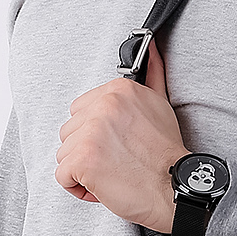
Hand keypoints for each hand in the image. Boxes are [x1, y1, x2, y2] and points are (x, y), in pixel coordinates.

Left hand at [55, 36, 186, 230]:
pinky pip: (62, 176)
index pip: (82, 110)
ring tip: (112, 174)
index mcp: (118, 91)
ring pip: (65, 153)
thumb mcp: (161, 104)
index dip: (96, 133)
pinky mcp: (82, 160)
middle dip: (88, 151)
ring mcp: (89, 133)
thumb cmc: (167, 155)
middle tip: (117, 162)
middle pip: (71, 131)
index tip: (118, 144)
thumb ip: (152, 74)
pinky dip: (78, 187)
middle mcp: (102, 107)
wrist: (174, 189)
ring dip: (83, 169)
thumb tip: (151, 46)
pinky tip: (102, 187)